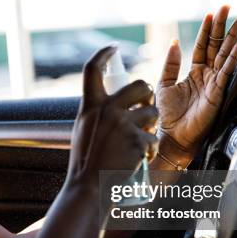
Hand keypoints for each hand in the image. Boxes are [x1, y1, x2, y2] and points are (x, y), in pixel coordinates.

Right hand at [68, 46, 158, 185]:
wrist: (88, 189)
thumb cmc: (85, 163)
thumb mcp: (82, 130)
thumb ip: (95, 112)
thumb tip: (110, 100)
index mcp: (90, 106)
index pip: (92, 70)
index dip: (102, 54)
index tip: (112, 48)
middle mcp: (106, 110)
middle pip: (139, 85)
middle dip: (148, 94)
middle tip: (147, 105)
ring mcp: (123, 125)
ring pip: (152, 113)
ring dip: (151, 127)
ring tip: (140, 142)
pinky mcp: (137, 141)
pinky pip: (153, 139)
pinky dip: (148, 150)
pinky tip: (138, 159)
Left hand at [156, 5, 236, 164]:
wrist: (172, 135)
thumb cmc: (167, 114)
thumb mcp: (164, 83)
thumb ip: (170, 63)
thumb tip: (174, 42)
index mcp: (194, 72)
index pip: (202, 46)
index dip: (207, 30)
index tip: (212, 14)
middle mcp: (207, 75)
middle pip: (217, 46)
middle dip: (223, 27)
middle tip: (228, 7)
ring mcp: (214, 83)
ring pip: (225, 55)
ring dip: (232, 37)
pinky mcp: (218, 92)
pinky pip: (227, 71)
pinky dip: (233, 57)